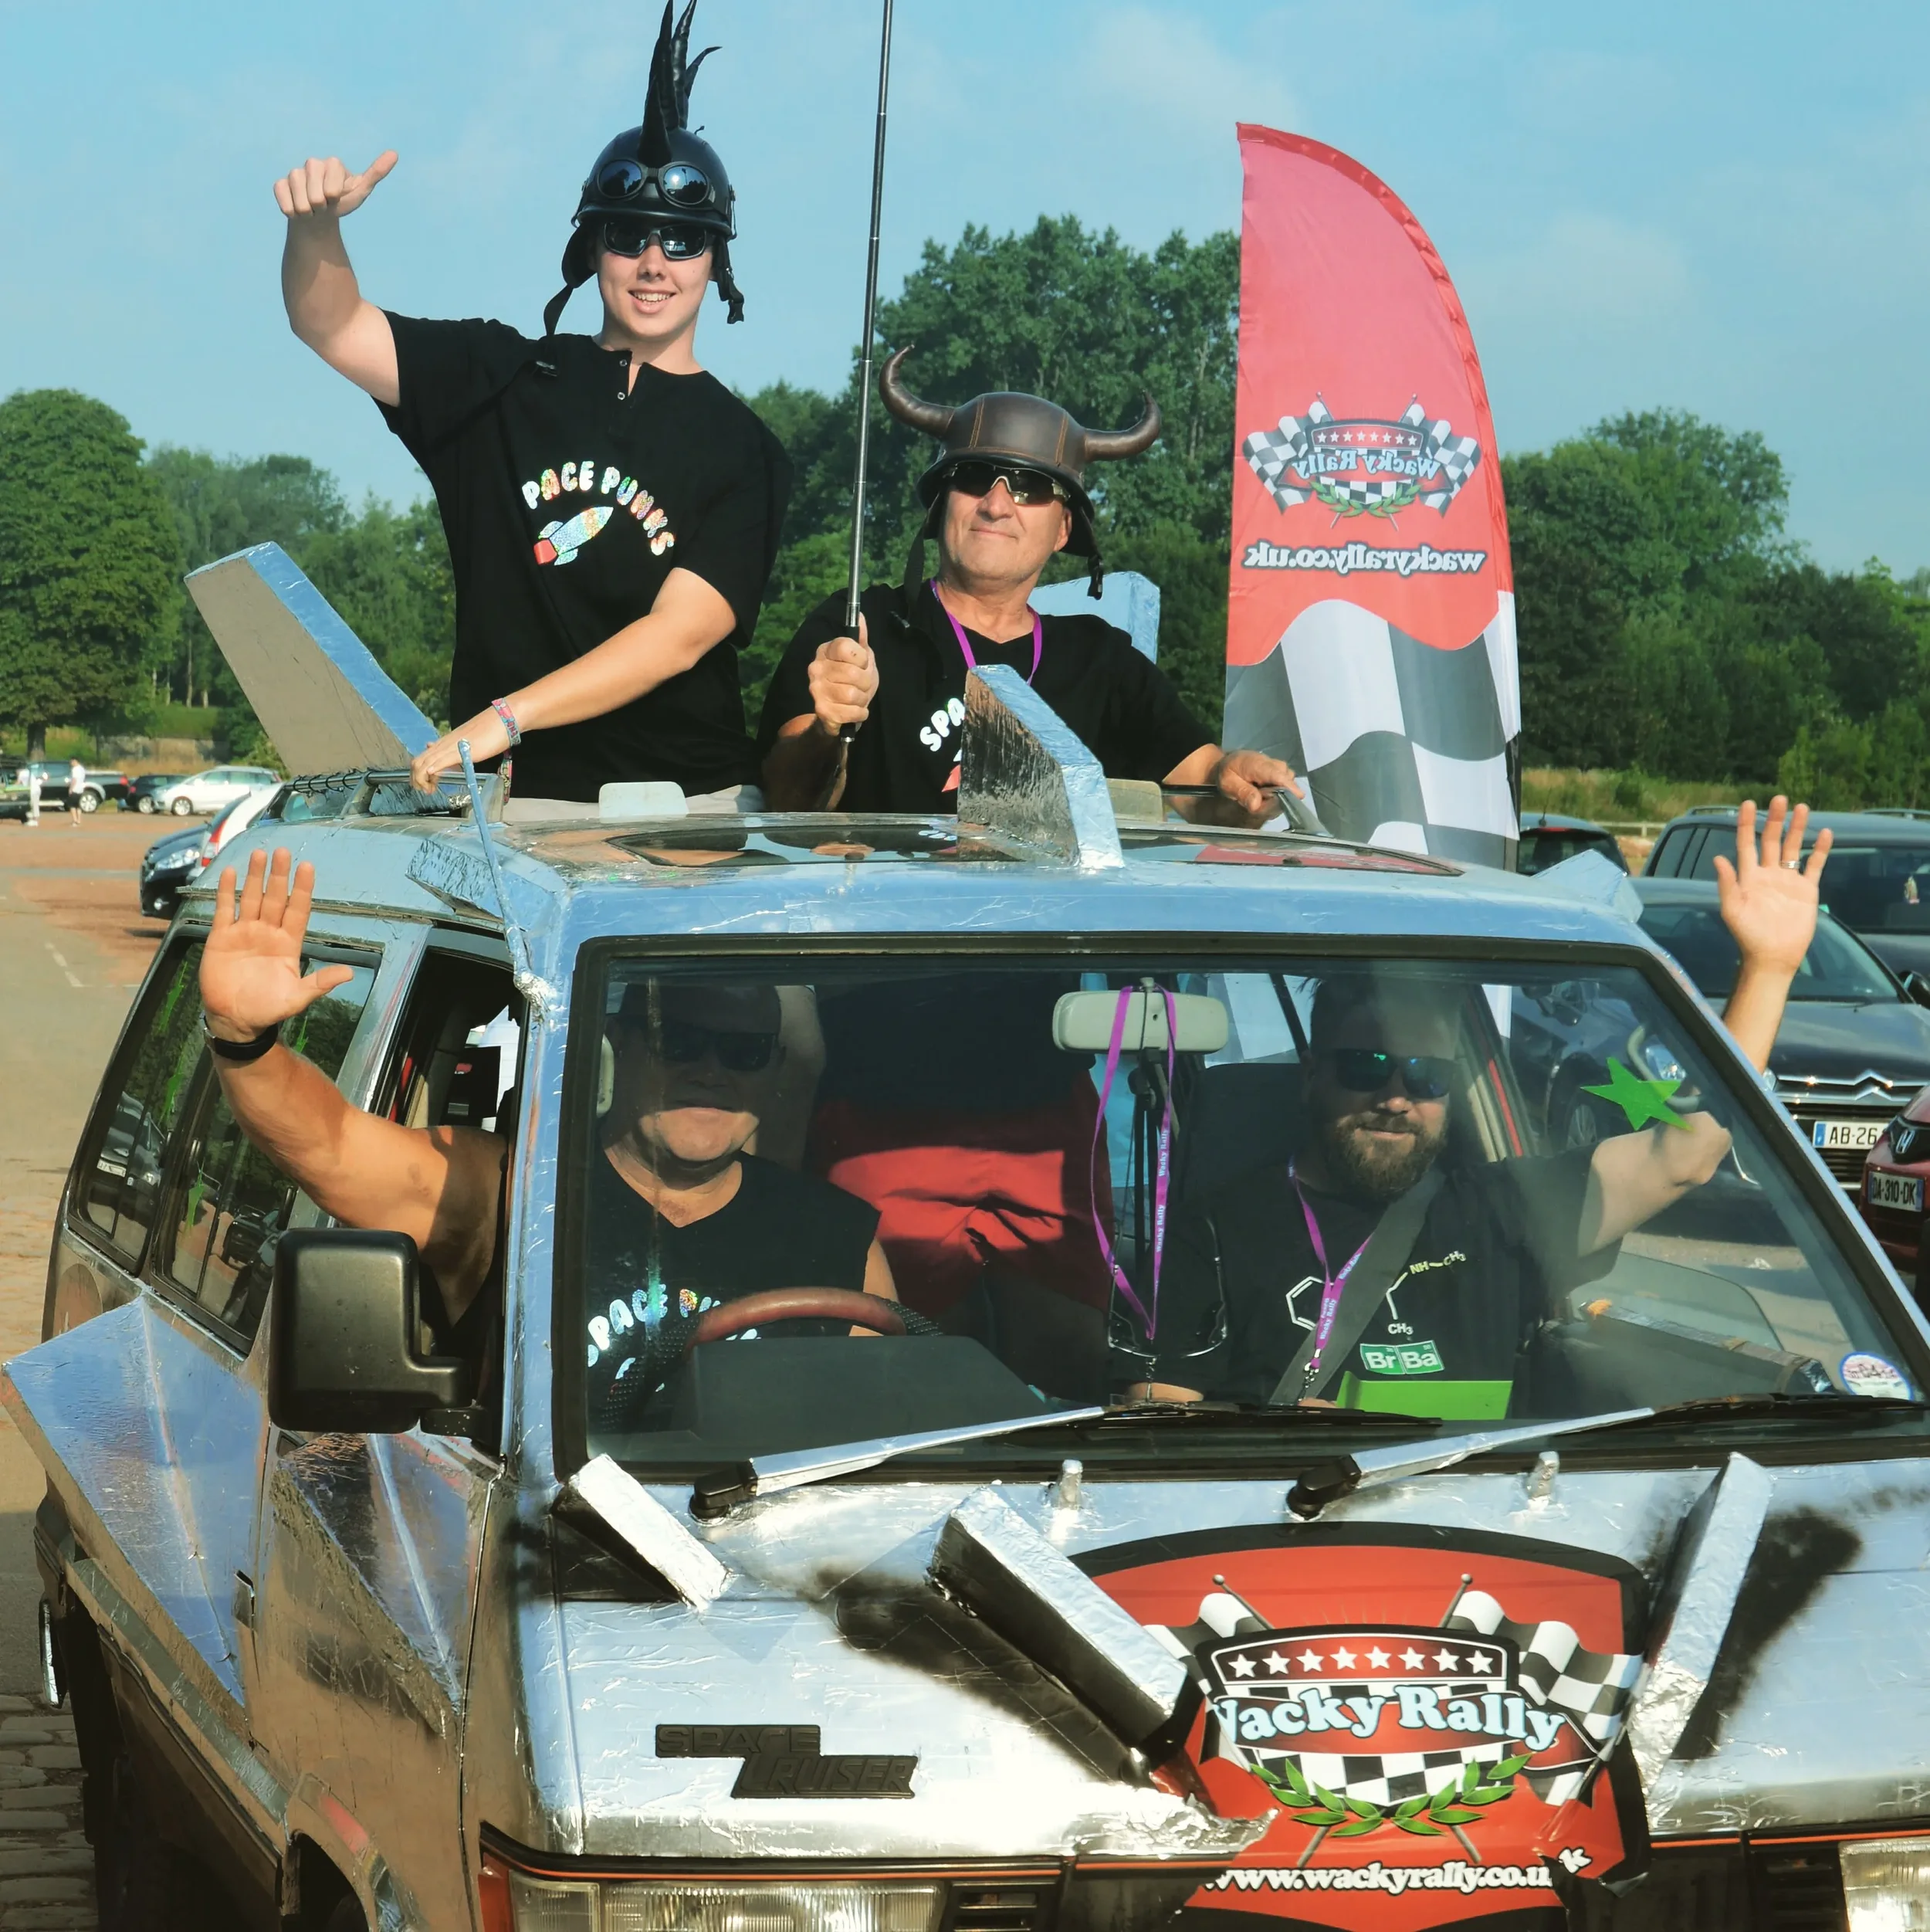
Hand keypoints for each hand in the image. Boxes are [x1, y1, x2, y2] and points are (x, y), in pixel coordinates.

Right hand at [201, 849, 352, 1041]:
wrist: (234, 1020)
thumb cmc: (268, 1009)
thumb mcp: (298, 997)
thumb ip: (320, 983)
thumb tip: (350, 974)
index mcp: (288, 943)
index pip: (298, 909)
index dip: (302, 889)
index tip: (307, 867)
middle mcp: (268, 932)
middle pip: (276, 898)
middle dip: (280, 875)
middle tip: (283, 851)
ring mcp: (244, 932)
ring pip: (252, 898)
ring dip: (255, 877)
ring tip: (259, 854)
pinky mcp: (221, 937)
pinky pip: (224, 910)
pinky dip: (226, 892)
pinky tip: (229, 872)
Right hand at [273, 151, 396, 220]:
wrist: (320, 219)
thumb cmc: (342, 204)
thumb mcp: (361, 191)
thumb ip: (376, 172)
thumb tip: (394, 153)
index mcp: (331, 163)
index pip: (331, 181)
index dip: (334, 194)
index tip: (337, 197)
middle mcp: (311, 164)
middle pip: (314, 188)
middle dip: (320, 203)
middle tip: (324, 205)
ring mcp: (294, 173)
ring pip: (299, 195)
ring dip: (307, 210)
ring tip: (313, 209)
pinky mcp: (280, 184)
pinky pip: (283, 197)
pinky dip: (291, 209)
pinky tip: (297, 210)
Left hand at [411, 708, 509, 793]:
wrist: (502, 719)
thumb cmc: (490, 731)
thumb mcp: (468, 744)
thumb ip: (457, 751)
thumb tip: (449, 759)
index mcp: (445, 743)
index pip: (422, 758)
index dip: (418, 773)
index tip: (426, 785)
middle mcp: (444, 744)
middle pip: (418, 761)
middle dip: (416, 779)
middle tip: (424, 790)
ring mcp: (452, 746)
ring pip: (426, 762)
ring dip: (423, 778)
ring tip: (428, 790)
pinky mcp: (462, 751)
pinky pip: (442, 760)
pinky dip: (433, 769)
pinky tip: (431, 775)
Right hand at [808, 617, 876, 736]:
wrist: (841, 711)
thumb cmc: (853, 681)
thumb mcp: (861, 658)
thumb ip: (861, 639)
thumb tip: (860, 616)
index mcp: (825, 651)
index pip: (846, 646)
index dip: (861, 658)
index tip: (862, 664)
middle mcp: (816, 667)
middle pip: (853, 673)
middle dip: (865, 682)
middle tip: (862, 686)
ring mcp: (816, 689)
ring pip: (852, 694)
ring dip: (862, 699)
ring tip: (858, 698)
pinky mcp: (821, 709)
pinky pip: (851, 711)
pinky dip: (860, 713)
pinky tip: (856, 710)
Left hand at [1205, 749, 1301, 826]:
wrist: (1231, 762)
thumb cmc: (1228, 772)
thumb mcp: (1228, 783)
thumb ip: (1242, 792)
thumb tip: (1256, 805)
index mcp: (1260, 764)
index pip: (1280, 776)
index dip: (1290, 788)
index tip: (1298, 798)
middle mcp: (1276, 765)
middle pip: (1286, 787)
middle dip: (1274, 801)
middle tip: (1254, 802)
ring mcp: (1282, 770)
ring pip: (1287, 790)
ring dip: (1274, 799)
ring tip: (1256, 796)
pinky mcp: (1284, 775)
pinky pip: (1286, 790)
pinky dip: (1275, 797)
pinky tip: (1262, 795)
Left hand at [1714, 796, 1831, 976]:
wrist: (1774, 956)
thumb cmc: (1748, 934)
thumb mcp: (1732, 909)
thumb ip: (1727, 883)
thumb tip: (1718, 858)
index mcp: (1748, 876)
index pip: (1746, 844)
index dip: (1747, 824)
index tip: (1748, 804)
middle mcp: (1768, 873)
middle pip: (1771, 840)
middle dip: (1775, 820)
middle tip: (1779, 798)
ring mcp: (1788, 880)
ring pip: (1793, 848)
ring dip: (1797, 828)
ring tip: (1802, 807)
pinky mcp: (1807, 889)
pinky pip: (1814, 865)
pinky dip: (1820, 850)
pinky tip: (1824, 833)